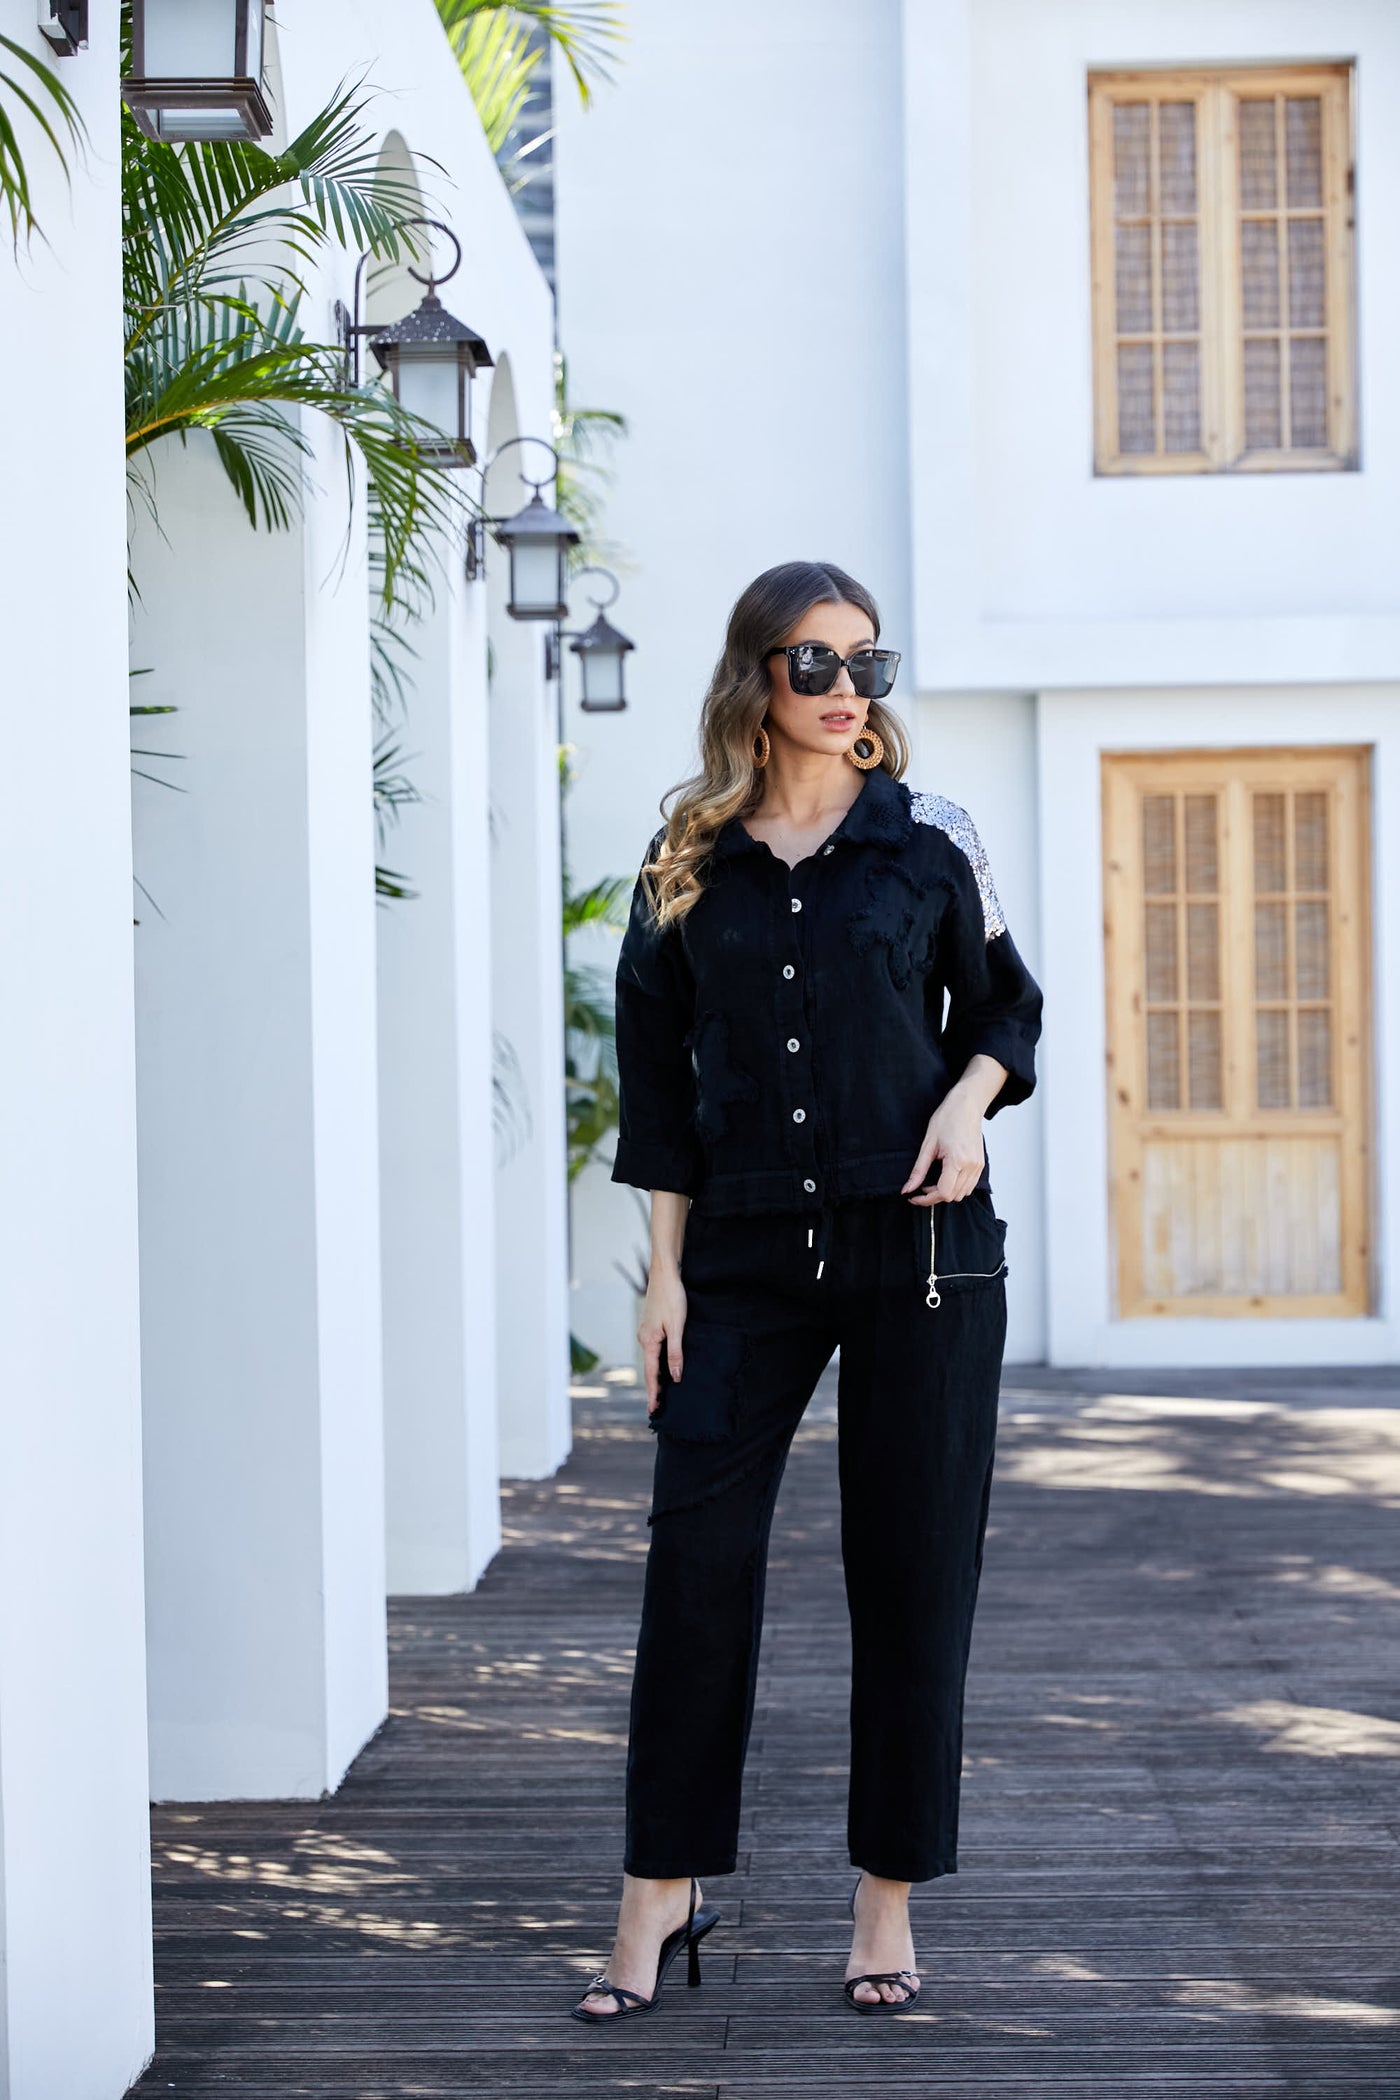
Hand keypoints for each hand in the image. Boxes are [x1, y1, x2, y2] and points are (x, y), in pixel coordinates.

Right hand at [639, 1266, 686, 1413]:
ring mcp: (645, 1331)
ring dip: (656, 1374)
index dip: (654, 1393)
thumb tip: (676, 1377)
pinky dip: (657, 1361)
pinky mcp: (650, 1325)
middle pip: (649, 1368)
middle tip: (657, 1407)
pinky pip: (653, 1349)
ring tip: (661, 1391)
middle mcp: (643, 1338)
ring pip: (651, 1358)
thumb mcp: (678, 1327)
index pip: (651, 1374)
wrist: (665, 1274)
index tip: (653, 1410)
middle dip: (654, 1387)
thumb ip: (676, 1353)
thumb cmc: (672, 1298)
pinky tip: (663, 1365)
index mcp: (649, 1341)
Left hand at [901, 1056, 1006, 1206]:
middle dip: (934, 1197)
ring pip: (961, 1194)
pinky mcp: (980, 1165)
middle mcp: (971, 1166)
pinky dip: (956, 1187)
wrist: (967, 1105)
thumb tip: (908, 1189)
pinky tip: (945, 1177)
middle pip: (952, 1196)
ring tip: (933, 1182)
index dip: (927, 1199)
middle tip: (921, 1187)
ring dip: (946, 1193)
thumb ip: (918, 1170)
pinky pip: (969, 1186)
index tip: (915, 1196)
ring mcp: (978, 1166)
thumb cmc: (947, 1118)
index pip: (943, 1193)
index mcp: (957, 1160)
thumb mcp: (928, 1144)